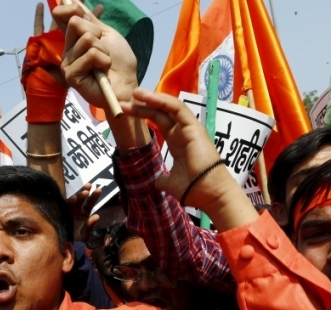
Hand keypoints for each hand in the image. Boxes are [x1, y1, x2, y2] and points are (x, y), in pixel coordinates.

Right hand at [55, 3, 135, 110]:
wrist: (126, 85)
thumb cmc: (119, 62)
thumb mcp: (106, 34)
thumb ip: (89, 19)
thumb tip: (72, 0)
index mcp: (73, 39)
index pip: (62, 14)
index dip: (72, 8)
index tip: (83, 14)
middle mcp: (67, 50)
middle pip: (75, 22)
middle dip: (97, 33)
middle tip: (103, 49)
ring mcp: (68, 63)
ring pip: (86, 39)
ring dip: (103, 50)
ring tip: (104, 63)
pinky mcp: (71, 75)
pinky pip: (90, 54)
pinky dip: (103, 60)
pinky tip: (102, 71)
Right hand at [66, 183, 101, 241]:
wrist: (65, 245)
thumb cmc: (77, 239)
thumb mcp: (85, 234)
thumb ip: (90, 225)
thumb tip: (97, 216)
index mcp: (84, 213)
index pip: (90, 202)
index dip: (94, 196)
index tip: (98, 190)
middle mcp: (76, 209)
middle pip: (81, 198)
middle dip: (85, 191)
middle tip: (89, 186)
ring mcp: (68, 209)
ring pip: (73, 200)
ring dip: (78, 195)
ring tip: (84, 192)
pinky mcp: (61, 211)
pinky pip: (64, 205)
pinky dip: (69, 201)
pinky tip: (73, 199)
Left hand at [121, 91, 257, 230]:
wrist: (207, 194)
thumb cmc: (192, 188)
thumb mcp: (169, 183)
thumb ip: (162, 178)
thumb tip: (157, 181)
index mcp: (176, 142)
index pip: (158, 121)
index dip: (142, 114)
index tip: (125, 111)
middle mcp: (182, 132)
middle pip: (160, 112)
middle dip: (142, 105)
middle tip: (123, 101)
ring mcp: (188, 128)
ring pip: (169, 107)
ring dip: (151, 99)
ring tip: (135, 93)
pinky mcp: (193, 127)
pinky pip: (178, 108)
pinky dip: (163, 101)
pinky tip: (148, 97)